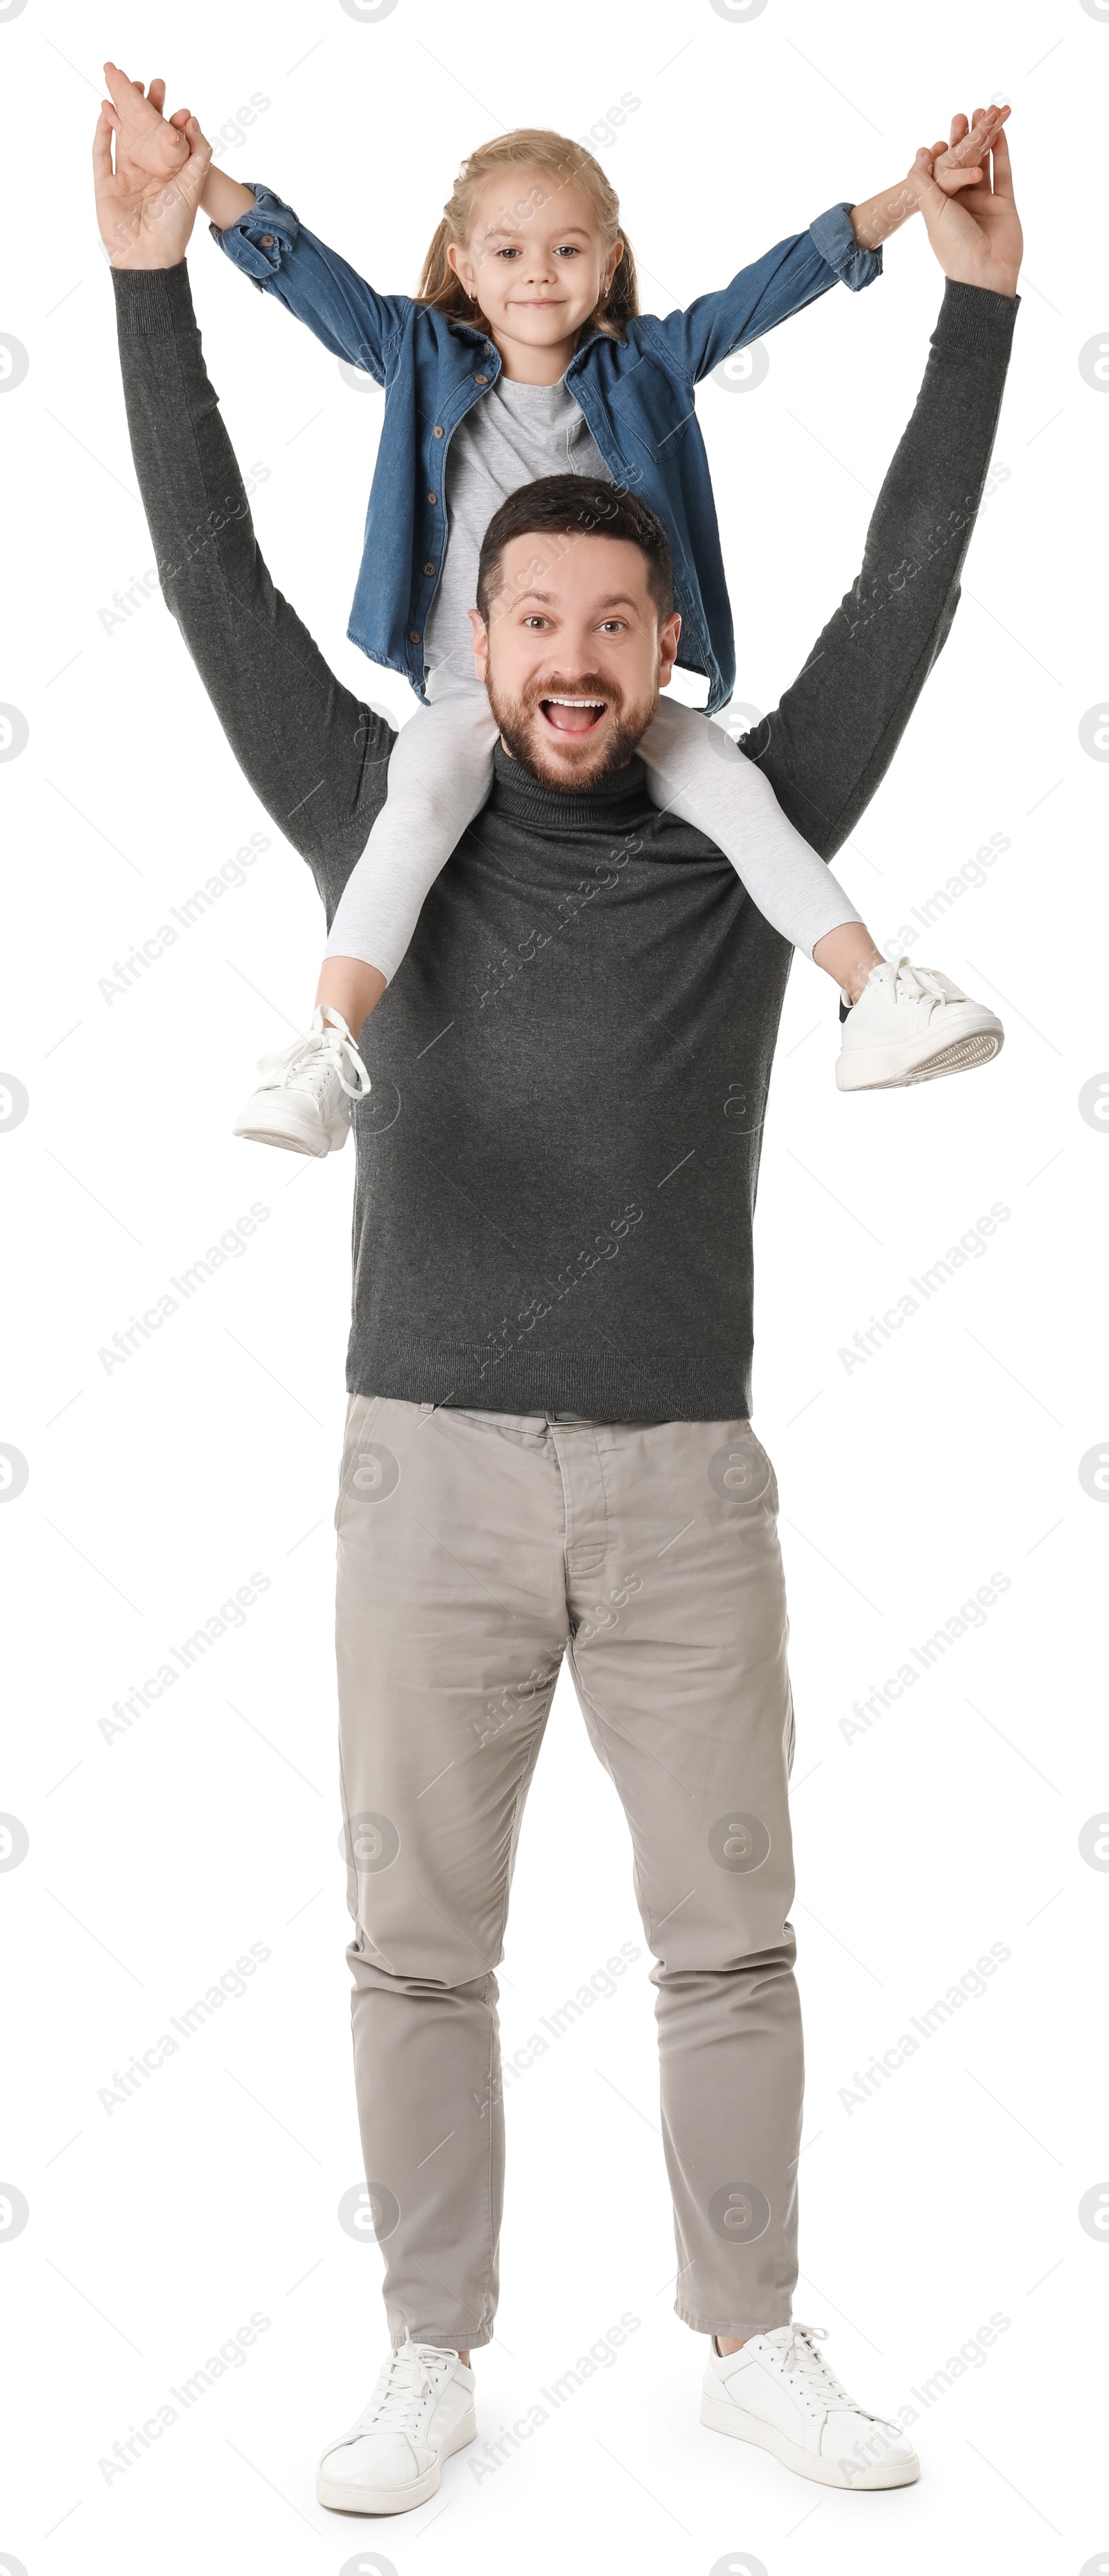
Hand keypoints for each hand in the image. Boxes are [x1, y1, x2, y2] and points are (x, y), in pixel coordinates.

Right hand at [93, 61, 210, 267]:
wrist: (149, 257)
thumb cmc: (174, 227)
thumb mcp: (194, 186)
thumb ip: (199, 154)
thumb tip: (194, 120)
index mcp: (168, 175)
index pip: (168, 139)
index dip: (169, 118)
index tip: (174, 100)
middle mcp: (146, 174)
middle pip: (144, 133)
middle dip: (145, 108)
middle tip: (149, 83)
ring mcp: (124, 178)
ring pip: (122, 137)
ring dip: (122, 113)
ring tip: (126, 86)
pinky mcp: (105, 185)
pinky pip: (101, 154)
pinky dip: (102, 133)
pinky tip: (105, 111)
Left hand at [913, 113, 1021, 295]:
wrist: (983, 273)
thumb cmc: (953, 245)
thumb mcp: (932, 210)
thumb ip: (923, 181)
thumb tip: (921, 152)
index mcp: (942, 205)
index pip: (943, 170)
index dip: (945, 149)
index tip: (947, 128)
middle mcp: (963, 202)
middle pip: (964, 163)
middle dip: (965, 139)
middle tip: (964, 114)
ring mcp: (985, 202)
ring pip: (984, 163)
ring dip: (984, 139)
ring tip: (984, 114)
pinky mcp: (1005, 204)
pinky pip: (1003, 173)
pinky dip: (1002, 152)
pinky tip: (1000, 132)